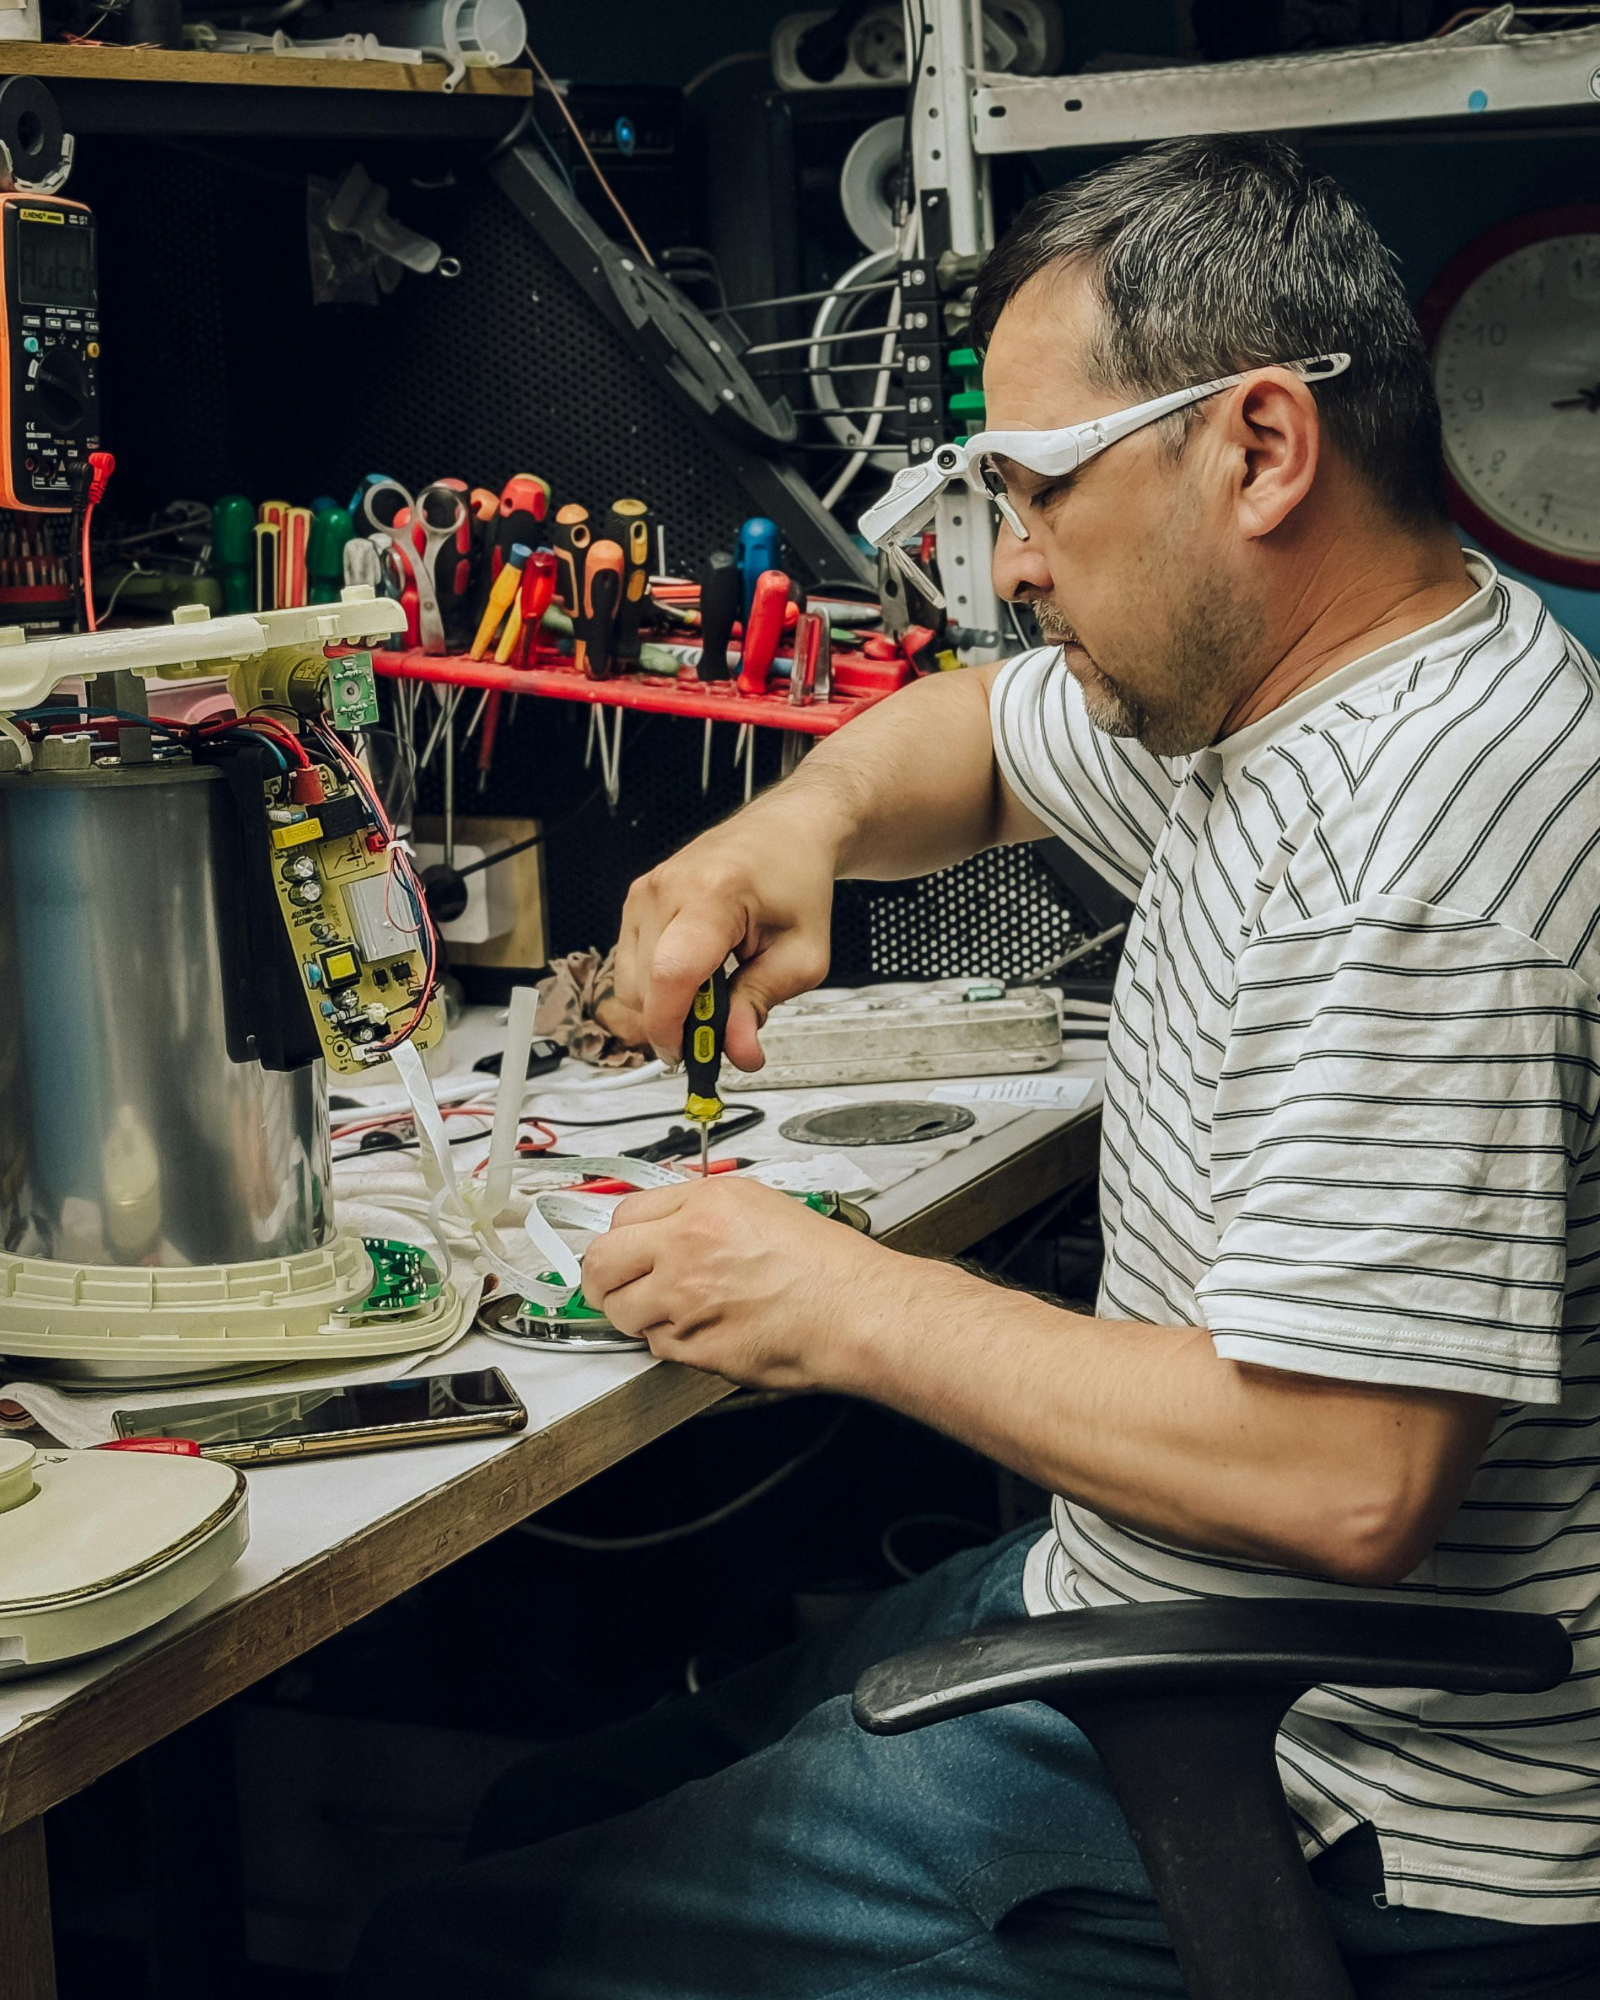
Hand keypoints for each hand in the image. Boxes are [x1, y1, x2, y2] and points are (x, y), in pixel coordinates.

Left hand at [580, 1178, 912, 1390]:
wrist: (855, 1310)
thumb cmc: (828, 1266)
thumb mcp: (764, 1207)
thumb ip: (707, 1213)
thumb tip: (672, 1224)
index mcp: (705, 1204)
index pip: (624, 1214)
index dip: (621, 1235)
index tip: (621, 1248)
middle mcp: (686, 1246)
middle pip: (602, 1262)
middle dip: (601, 1278)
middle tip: (610, 1286)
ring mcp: (684, 1297)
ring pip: (623, 1311)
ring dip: (637, 1314)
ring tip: (669, 1312)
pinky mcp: (692, 1344)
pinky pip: (657, 1345)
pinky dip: (670, 1343)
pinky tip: (703, 1331)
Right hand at [613, 812, 835, 1069]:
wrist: (784, 833)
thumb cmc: (795, 881)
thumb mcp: (802, 955)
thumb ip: (763, 1004)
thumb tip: (738, 1053)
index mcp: (713, 894)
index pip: (672, 974)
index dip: (673, 1026)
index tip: (688, 1055)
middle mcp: (667, 889)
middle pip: (644, 987)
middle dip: (677, 1021)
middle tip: (721, 1025)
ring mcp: (644, 893)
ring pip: (629, 983)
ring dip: (666, 1004)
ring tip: (714, 990)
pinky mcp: (635, 901)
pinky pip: (628, 966)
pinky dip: (657, 984)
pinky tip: (694, 973)